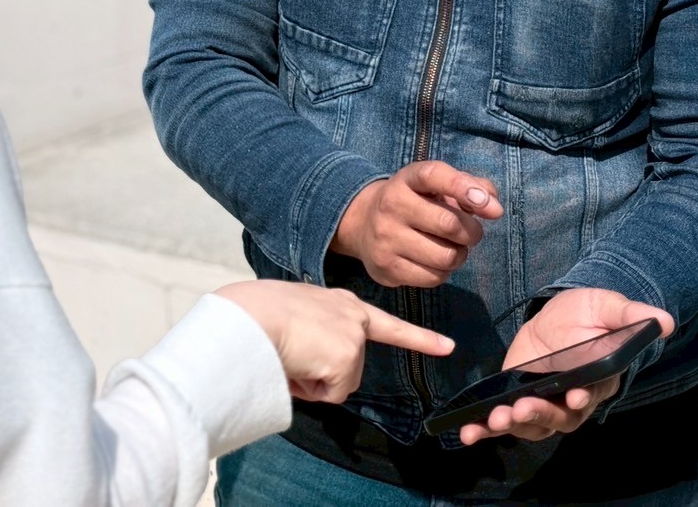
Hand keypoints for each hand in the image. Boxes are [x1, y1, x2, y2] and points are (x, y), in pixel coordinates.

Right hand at [215, 280, 454, 402]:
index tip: (447, 345)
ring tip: (288, 355)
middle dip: (325, 374)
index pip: (385, 323)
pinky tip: (293, 365)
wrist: (250, 316)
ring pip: (339, 383)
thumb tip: (312, 366)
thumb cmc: (256, 315)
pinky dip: (308, 390)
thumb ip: (314, 334)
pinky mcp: (348, 357)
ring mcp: (353, 335)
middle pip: (349, 366)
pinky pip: (329, 395)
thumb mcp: (292, 314)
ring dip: (311, 380)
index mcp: (338, 302)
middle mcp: (352, 314)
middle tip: (294, 356)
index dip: (418, 337)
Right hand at [331, 161, 503, 287]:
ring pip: (445, 256)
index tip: (492, 208)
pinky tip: (435, 261)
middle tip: (470, 233)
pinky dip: (444, 272)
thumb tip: (494, 209)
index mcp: (407, 179)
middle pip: (449, 224)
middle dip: (472, 232)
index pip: (434, 176)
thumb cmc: (415, 202)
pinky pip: (434, 277)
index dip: (464, 188)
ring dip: (460, 255)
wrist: (364, 223)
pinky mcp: (386, 268)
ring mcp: (386, 238)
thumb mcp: (437, 186)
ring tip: (452, 248)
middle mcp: (391, 205)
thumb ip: (471, 187)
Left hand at [457, 288, 673, 445]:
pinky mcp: (517, 399)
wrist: (560, 315)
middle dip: (539, 415)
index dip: (583, 397)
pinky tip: (468, 432)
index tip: (574, 396)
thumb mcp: (608, 306)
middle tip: (518, 409)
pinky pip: (504, 420)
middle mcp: (572, 399)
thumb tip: (665, 320)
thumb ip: (631, 316)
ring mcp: (544, 402)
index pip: (592, 393)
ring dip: (511, 426)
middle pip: (559, 417)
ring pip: (532, 424)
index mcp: (597, 378)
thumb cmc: (589, 314)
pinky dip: (486, 430)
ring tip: (491, 420)